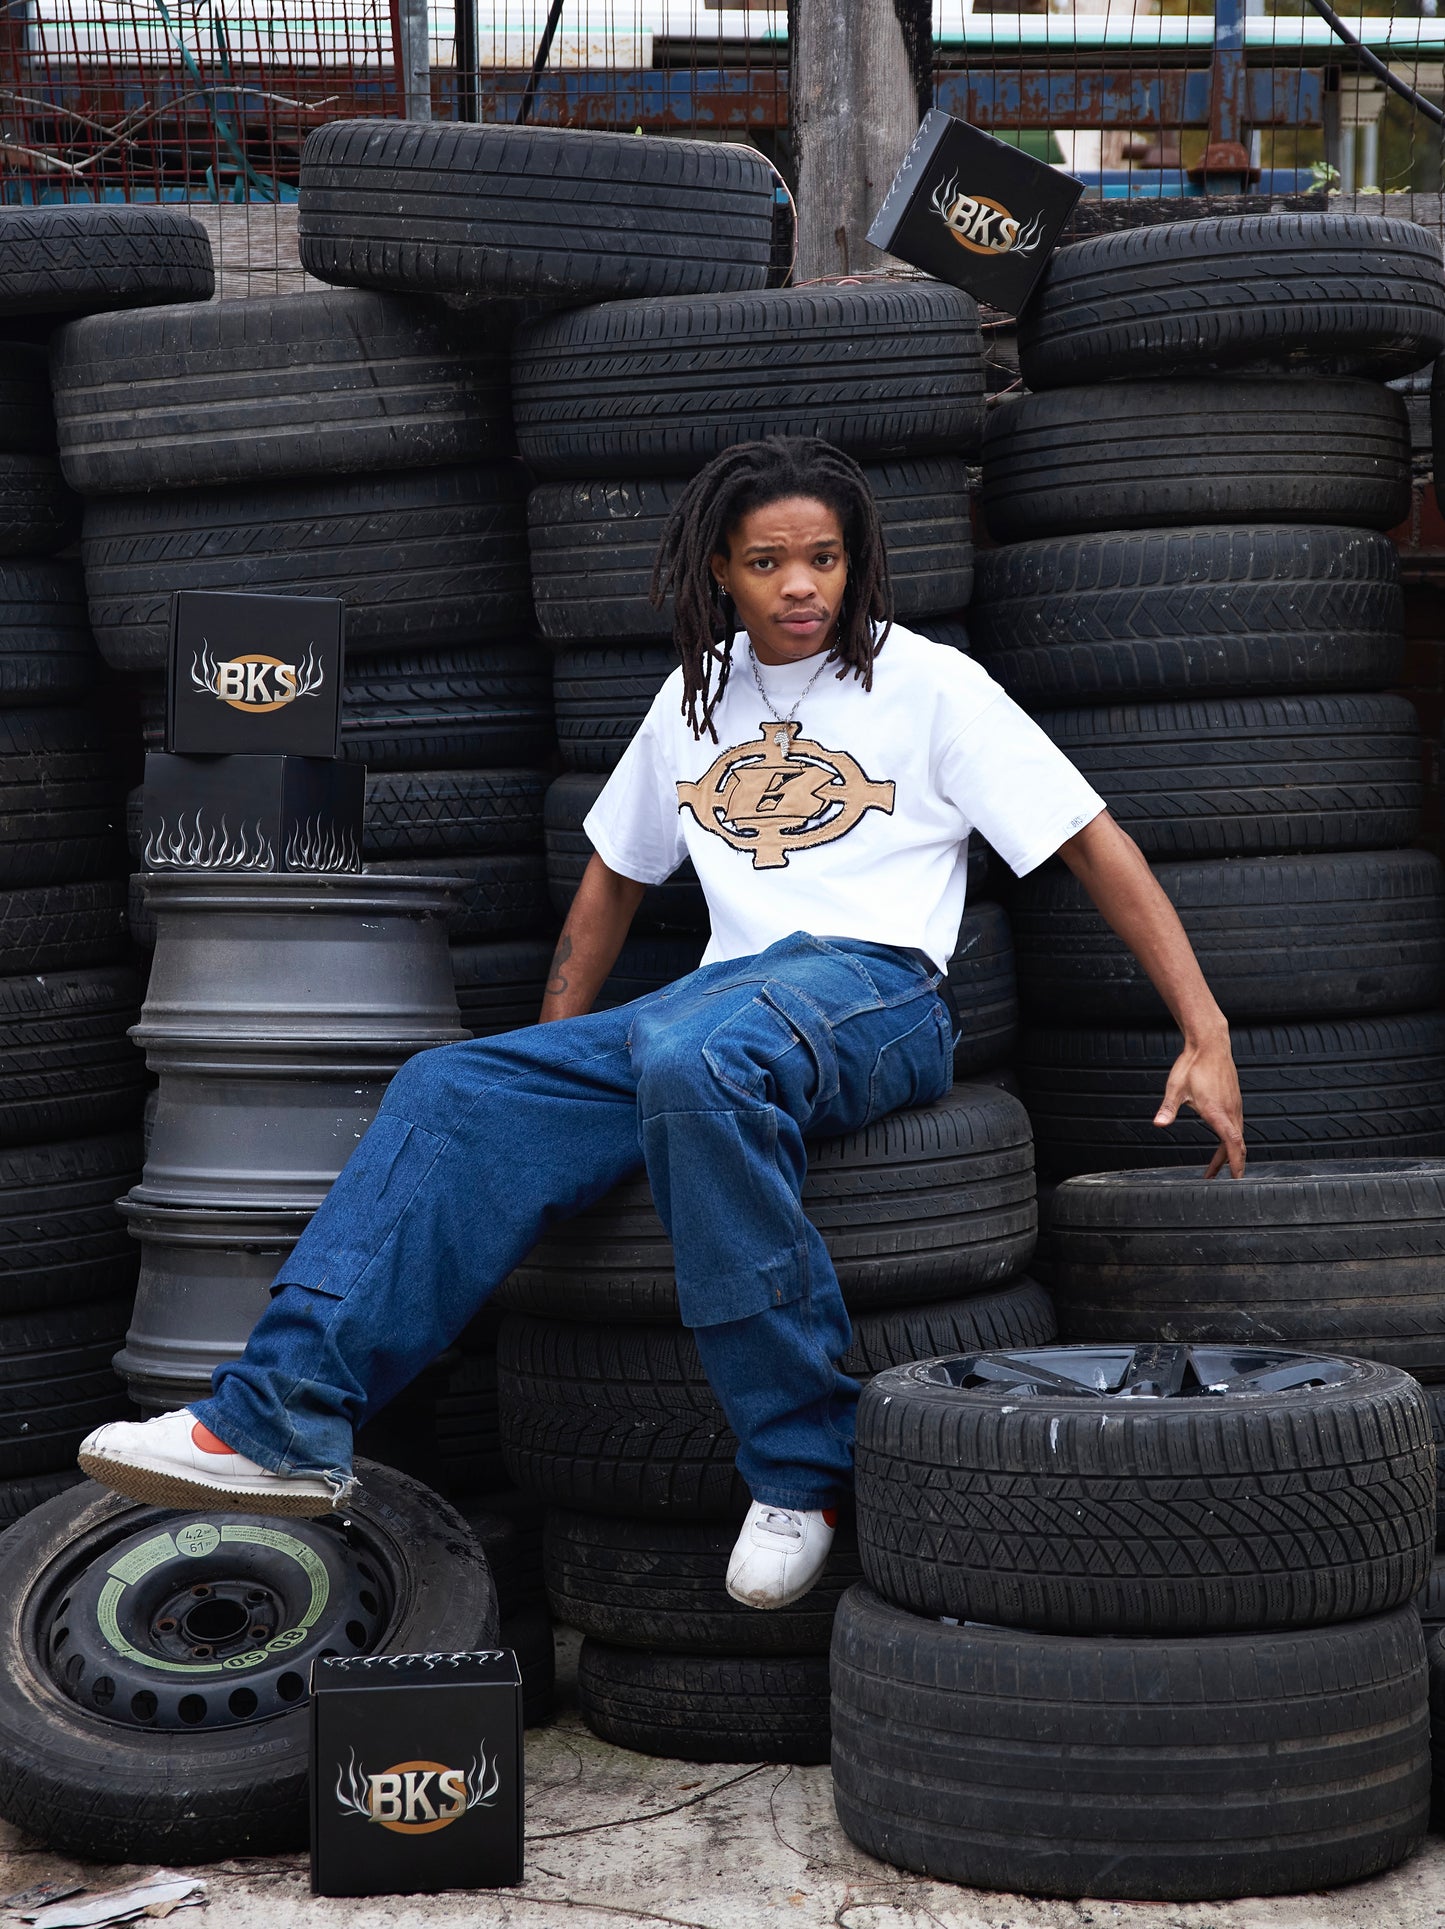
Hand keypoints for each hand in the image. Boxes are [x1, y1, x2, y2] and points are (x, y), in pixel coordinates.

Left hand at [1154, 1031, 1245, 1178]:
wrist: (1210, 1043)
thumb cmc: (1193, 1064)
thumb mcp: (1175, 1088)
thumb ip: (1168, 1108)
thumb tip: (1159, 1124)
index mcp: (1218, 1111)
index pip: (1232, 1143)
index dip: (1235, 1162)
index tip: (1237, 1178)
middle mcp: (1231, 1110)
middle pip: (1237, 1144)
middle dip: (1230, 1163)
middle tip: (1217, 1178)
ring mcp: (1235, 1105)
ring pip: (1237, 1135)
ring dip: (1229, 1152)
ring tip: (1216, 1166)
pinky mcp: (1234, 1100)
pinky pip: (1237, 1125)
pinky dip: (1232, 1139)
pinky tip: (1221, 1142)